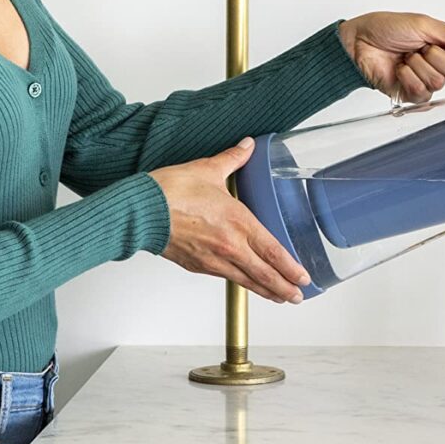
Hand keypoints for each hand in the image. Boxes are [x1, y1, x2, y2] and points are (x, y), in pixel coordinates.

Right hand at [152, 138, 309, 302]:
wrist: (141, 211)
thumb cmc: (170, 191)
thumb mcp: (208, 169)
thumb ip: (234, 159)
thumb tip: (248, 146)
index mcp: (238, 222)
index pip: (273, 251)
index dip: (291, 268)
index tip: (303, 277)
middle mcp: (229, 245)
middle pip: (264, 273)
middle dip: (284, 288)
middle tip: (298, 296)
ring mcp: (213, 259)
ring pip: (246, 280)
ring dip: (266, 291)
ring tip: (279, 297)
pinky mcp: (197, 265)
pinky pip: (225, 277)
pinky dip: (241, 283)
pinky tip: (246, 283)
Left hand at [337, 12, 444, 104]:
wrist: (359, 42)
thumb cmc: (387, 28)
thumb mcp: (424, 24)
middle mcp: (442, 65)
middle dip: (439, 58)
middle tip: (422, 47)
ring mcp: (428, 81)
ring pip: (440, 82)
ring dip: (420, 65)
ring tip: (407, 56)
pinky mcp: (412, 95)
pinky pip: (422, 92)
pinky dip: (408, 76)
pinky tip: (400, 69)